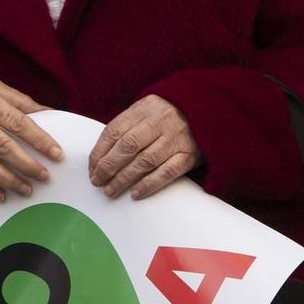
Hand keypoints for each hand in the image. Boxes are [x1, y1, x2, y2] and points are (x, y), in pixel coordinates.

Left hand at [88, 96, 202, 199]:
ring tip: (110, 191)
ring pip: (144, 161)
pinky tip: (135, 194)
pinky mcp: (190, 154)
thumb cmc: (171, 113)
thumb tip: (101, 154)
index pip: (114, 131)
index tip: (91, 168)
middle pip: (127, 147)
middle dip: (108, 167)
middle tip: (97, 182)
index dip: (100, 152)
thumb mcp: (148, 109)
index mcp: (144, 108)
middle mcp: (160, 122)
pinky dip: (149, 185)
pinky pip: (167, 172)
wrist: (211, 110)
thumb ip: (128, 125)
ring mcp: (176, 138)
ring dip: (124, 179)